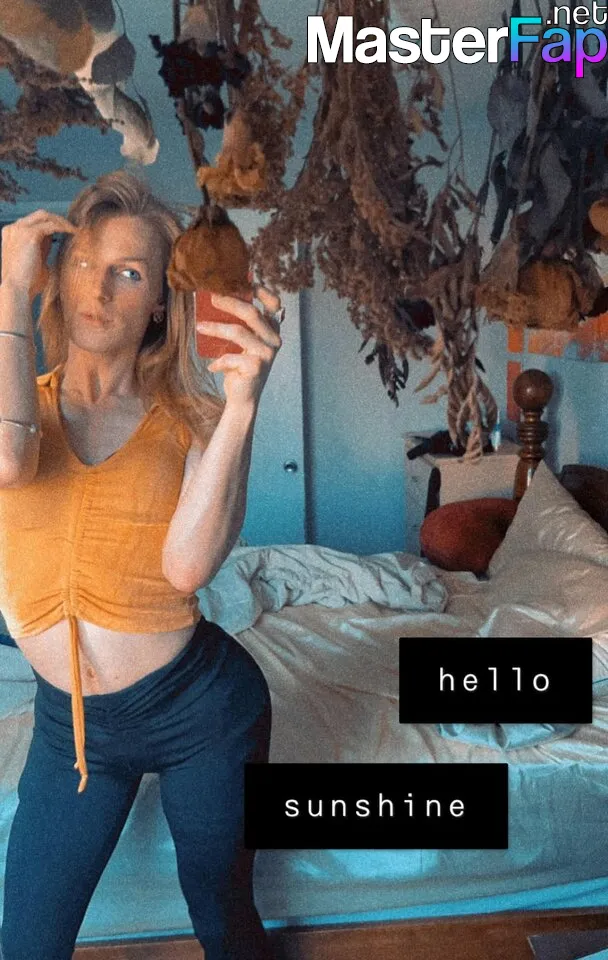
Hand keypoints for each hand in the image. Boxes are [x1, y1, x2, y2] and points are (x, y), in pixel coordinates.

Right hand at [0, 210, 76, 302]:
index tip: (66, 231)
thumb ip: (42, 250)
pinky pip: (50, 224)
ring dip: (61, 221)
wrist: (17, 290)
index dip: (51, 225)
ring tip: (75, 230)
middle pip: (39, 215)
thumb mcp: (37, 262)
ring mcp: (19, 229)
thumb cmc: (27, 283)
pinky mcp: (29, 234)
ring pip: (45, 216)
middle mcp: (13, 228)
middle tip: (73, 228)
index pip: (34, 223)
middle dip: (57, 219)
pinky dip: (63, 227)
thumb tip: (54, 242)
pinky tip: (73, 233)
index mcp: (12, 234)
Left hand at [197, 285, 282, 408]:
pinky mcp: (256, 367)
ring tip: (199, 327)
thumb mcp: (240, 343)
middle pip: (251, 313)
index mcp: (272, 331)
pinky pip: (231, 356)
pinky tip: (212, 367)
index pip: (274, 304)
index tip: (243, 282)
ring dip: (215, 328)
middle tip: (211, 298)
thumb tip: (214, 298)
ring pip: (238, 332)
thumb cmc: (238, 367)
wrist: (243, 398)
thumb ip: (238, 324)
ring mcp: (267, 354)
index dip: (261, 290)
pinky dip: (219, 361)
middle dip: (229, 302)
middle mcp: (274, 340)